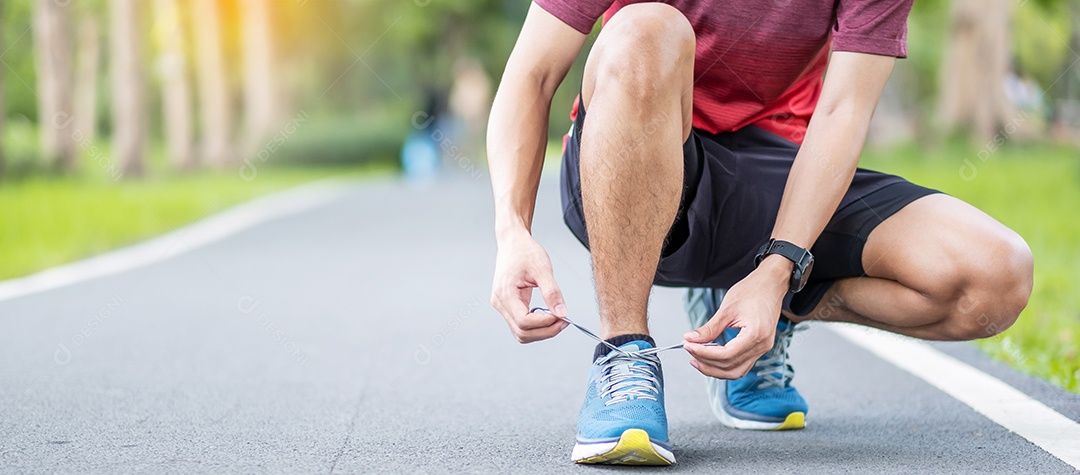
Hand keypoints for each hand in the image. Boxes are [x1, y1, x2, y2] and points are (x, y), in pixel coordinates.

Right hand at [490, 230, 568, 342]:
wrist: (512, 242)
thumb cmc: (524, 251)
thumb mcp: (542, 269)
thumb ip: (552, 292)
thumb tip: (562, 313)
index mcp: (505, 293)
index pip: (524, 321)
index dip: (545, 323)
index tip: (562, 317)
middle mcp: (500, 302)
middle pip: (522, 332)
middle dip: (546, 331)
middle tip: (564, 320)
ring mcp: (502, 305)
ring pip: (521, 332)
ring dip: (541, 331)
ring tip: (558, 318)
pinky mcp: (507, 305)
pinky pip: (520, 324)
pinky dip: (536, 326)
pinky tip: (548, 315)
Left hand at [681, 258, 790, 377]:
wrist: (770, 285)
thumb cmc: (753, 291)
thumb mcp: (727, 309)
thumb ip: (709, 328)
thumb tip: (691, 339)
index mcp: (755, 334)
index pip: (726, 355)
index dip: (704, 354)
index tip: (689, 346)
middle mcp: (762, 345)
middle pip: (730, 367)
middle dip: (707, 363)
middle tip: (690, 352)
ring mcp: (762, 348)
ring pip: (736, 371)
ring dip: (715, 369)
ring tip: (697, 359)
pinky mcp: (759, 348)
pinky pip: (742, 365)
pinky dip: (725, 365)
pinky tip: (711, 358)